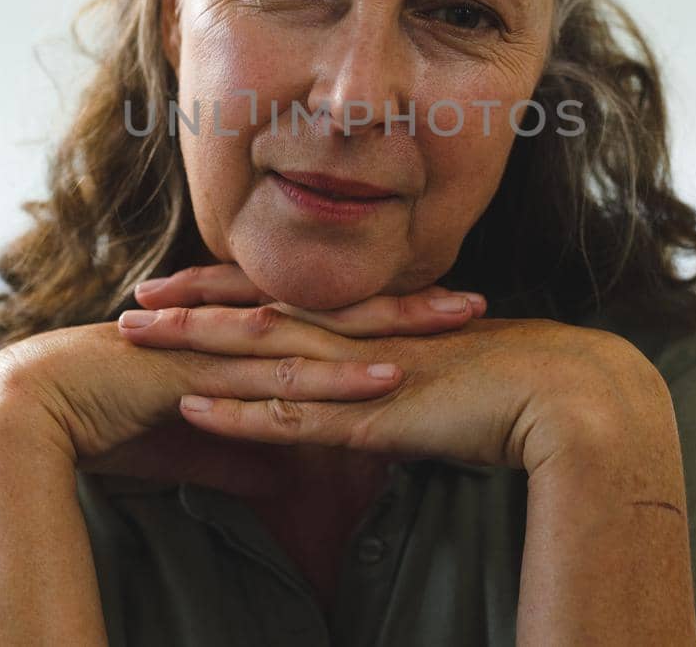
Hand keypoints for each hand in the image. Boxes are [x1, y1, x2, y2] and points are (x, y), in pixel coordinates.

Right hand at [0, 267, 485, 497]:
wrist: (27, 411)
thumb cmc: (108, 423)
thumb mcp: (195, 441)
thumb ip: (246, 448)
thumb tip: (293, 471)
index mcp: (236, 336)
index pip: (324, 318)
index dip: (383, 316)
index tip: (442, 314)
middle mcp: (236, 330)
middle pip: (337, 313)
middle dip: (408, 308)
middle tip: (479, 302)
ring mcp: (219, 345)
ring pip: (322, 333)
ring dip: (389, 330)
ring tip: (456, 326)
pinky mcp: (202, 372)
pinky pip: (279, 377)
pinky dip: (335, 379)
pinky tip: (384, 380)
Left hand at [116, 270, 677, 477]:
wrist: (565, 391)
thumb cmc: (510, 380)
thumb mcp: (440, 365)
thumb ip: (397, 367)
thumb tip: (372, 379)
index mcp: (370, 317)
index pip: (284, 292)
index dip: (225, 285)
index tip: (175, 281)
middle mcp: (357, 332)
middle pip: (257, 310)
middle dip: (190, 305)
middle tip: (131, 302)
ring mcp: (360, 369)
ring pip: (259, 351)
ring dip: (193, 346)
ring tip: (135, 340)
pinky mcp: (372, 413)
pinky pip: (291, 415)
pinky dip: (237, 413)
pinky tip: (191, 409)